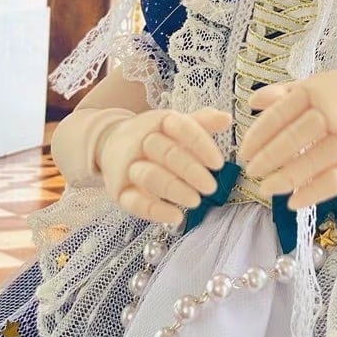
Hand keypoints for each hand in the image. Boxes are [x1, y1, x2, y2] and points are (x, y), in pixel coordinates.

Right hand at [98, 108, 231, 222]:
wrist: (110, 143)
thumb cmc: (154, 136)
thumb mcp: (176, 125)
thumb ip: (202, 122)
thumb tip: (226, 119)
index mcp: (160, 122)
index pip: (181, 127)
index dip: (200, 144)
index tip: (218, 163)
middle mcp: (142, 141)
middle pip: (166, 153)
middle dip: (190, 170)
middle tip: (211, 187)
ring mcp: (129, 166)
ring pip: (150, 176)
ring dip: (174, 189)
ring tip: (196, 201)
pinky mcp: (120, 190)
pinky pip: (134, 202)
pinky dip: (155, 211)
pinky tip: (176, 217)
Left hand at [237, 67, 336, 208]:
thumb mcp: (317, 84)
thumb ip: (284, 92)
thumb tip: (251, 102)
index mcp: (316, 91)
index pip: (279, 115)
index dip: (258, 136)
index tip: (243, 153)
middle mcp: (333, 113)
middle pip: (294, 138)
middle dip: (268, 158)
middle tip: (251, 173)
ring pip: (314, 160)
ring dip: (287, 178)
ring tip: (266, 189)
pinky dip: (316, 193)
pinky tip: (295, 202)